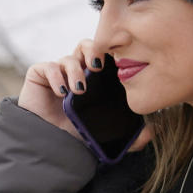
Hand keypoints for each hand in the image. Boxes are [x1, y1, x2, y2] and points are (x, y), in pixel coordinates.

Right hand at [16, 39, 152, 151]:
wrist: (48, 145)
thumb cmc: (76, 136)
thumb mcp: (107, 136)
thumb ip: (130, 137)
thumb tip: (153, 132)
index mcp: (93, 79)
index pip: (103, 56)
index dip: (109, 54)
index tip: (116, 63)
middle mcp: (76, 71)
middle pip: (86, 47)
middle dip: (93, 51)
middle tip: (98, 66)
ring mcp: (57, 72)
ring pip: (68, 58)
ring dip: (75, 71)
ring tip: (79, 91)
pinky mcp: (39, 75)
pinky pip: (48, 67)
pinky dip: (56, 77)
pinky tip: (62, 93)